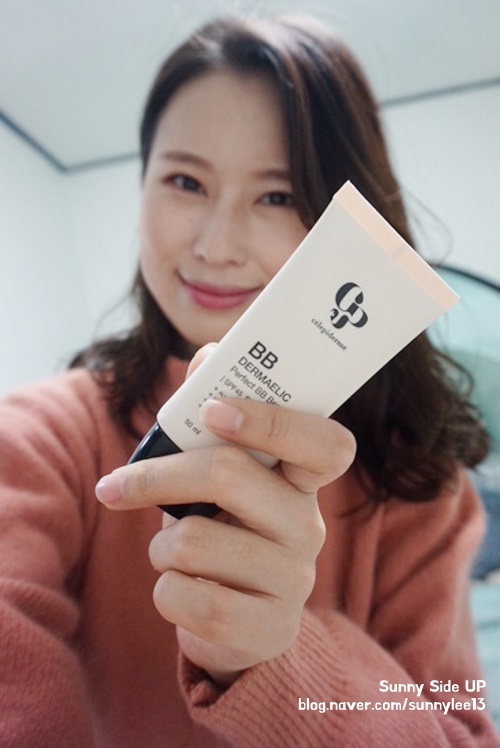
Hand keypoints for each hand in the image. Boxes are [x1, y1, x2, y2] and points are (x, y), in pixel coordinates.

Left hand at [95, 353, 355, 684]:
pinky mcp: (267, 629)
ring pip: (192, 541)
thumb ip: (215, 414)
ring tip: (174, 554)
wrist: (235, 621)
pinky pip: (185, 597)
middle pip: (231, 476)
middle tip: (116, 485)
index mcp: (304, 481)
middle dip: (158, 476)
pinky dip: (164, 591)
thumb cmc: (224, 531)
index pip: (326, 444)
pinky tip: (183, 591)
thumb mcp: (223, 476)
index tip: (215, 412)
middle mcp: (309, 526)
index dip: (273, 422)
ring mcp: (294, 581)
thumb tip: (208, 359)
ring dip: (160, 546)